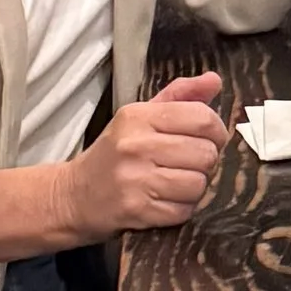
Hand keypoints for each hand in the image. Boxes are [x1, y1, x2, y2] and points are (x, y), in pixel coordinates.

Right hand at [62, 72, 230, 236]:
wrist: (74, 196)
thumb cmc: (115, 153)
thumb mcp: (140, 117)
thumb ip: (179, 97)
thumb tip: (214, 80)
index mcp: (138, 116)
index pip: (202, 118)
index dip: (216, 131)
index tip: (208, 139)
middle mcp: (136, 145)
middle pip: (205, 153)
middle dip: (204, 162)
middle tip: (187, 164)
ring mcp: (135, 180)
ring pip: (198, 184)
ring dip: (193, 188)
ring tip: (174, 183)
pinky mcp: (136, 210)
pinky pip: (183, 210)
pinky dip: (180, 209)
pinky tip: (164, 201)